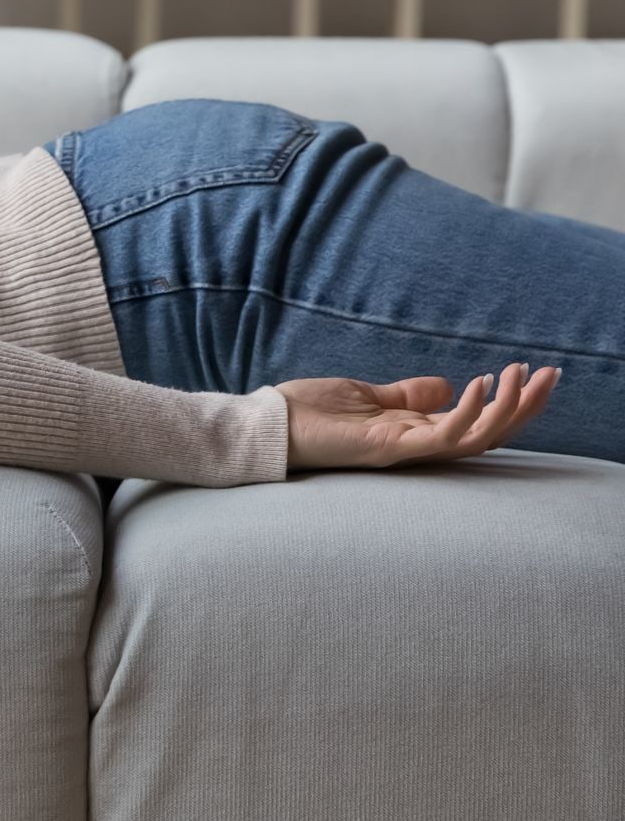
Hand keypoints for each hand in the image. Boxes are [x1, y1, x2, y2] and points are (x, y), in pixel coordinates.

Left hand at [275, 361, 560, 472]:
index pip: (474, 423)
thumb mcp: (367, 396)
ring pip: (476, 439)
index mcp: (413, 431)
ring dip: (507, 408)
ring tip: (524, 376)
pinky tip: (480, 384)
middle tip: (551, 374)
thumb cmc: (310, 413)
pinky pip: (441, 436)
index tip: (523, 372)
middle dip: (524, 407)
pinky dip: (466, 412)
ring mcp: (404, 449)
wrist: (269, 426)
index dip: (504, 402)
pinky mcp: (388, 448)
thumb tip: (448, 385)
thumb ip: (407, 395)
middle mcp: (416, 443)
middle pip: (487, 434)